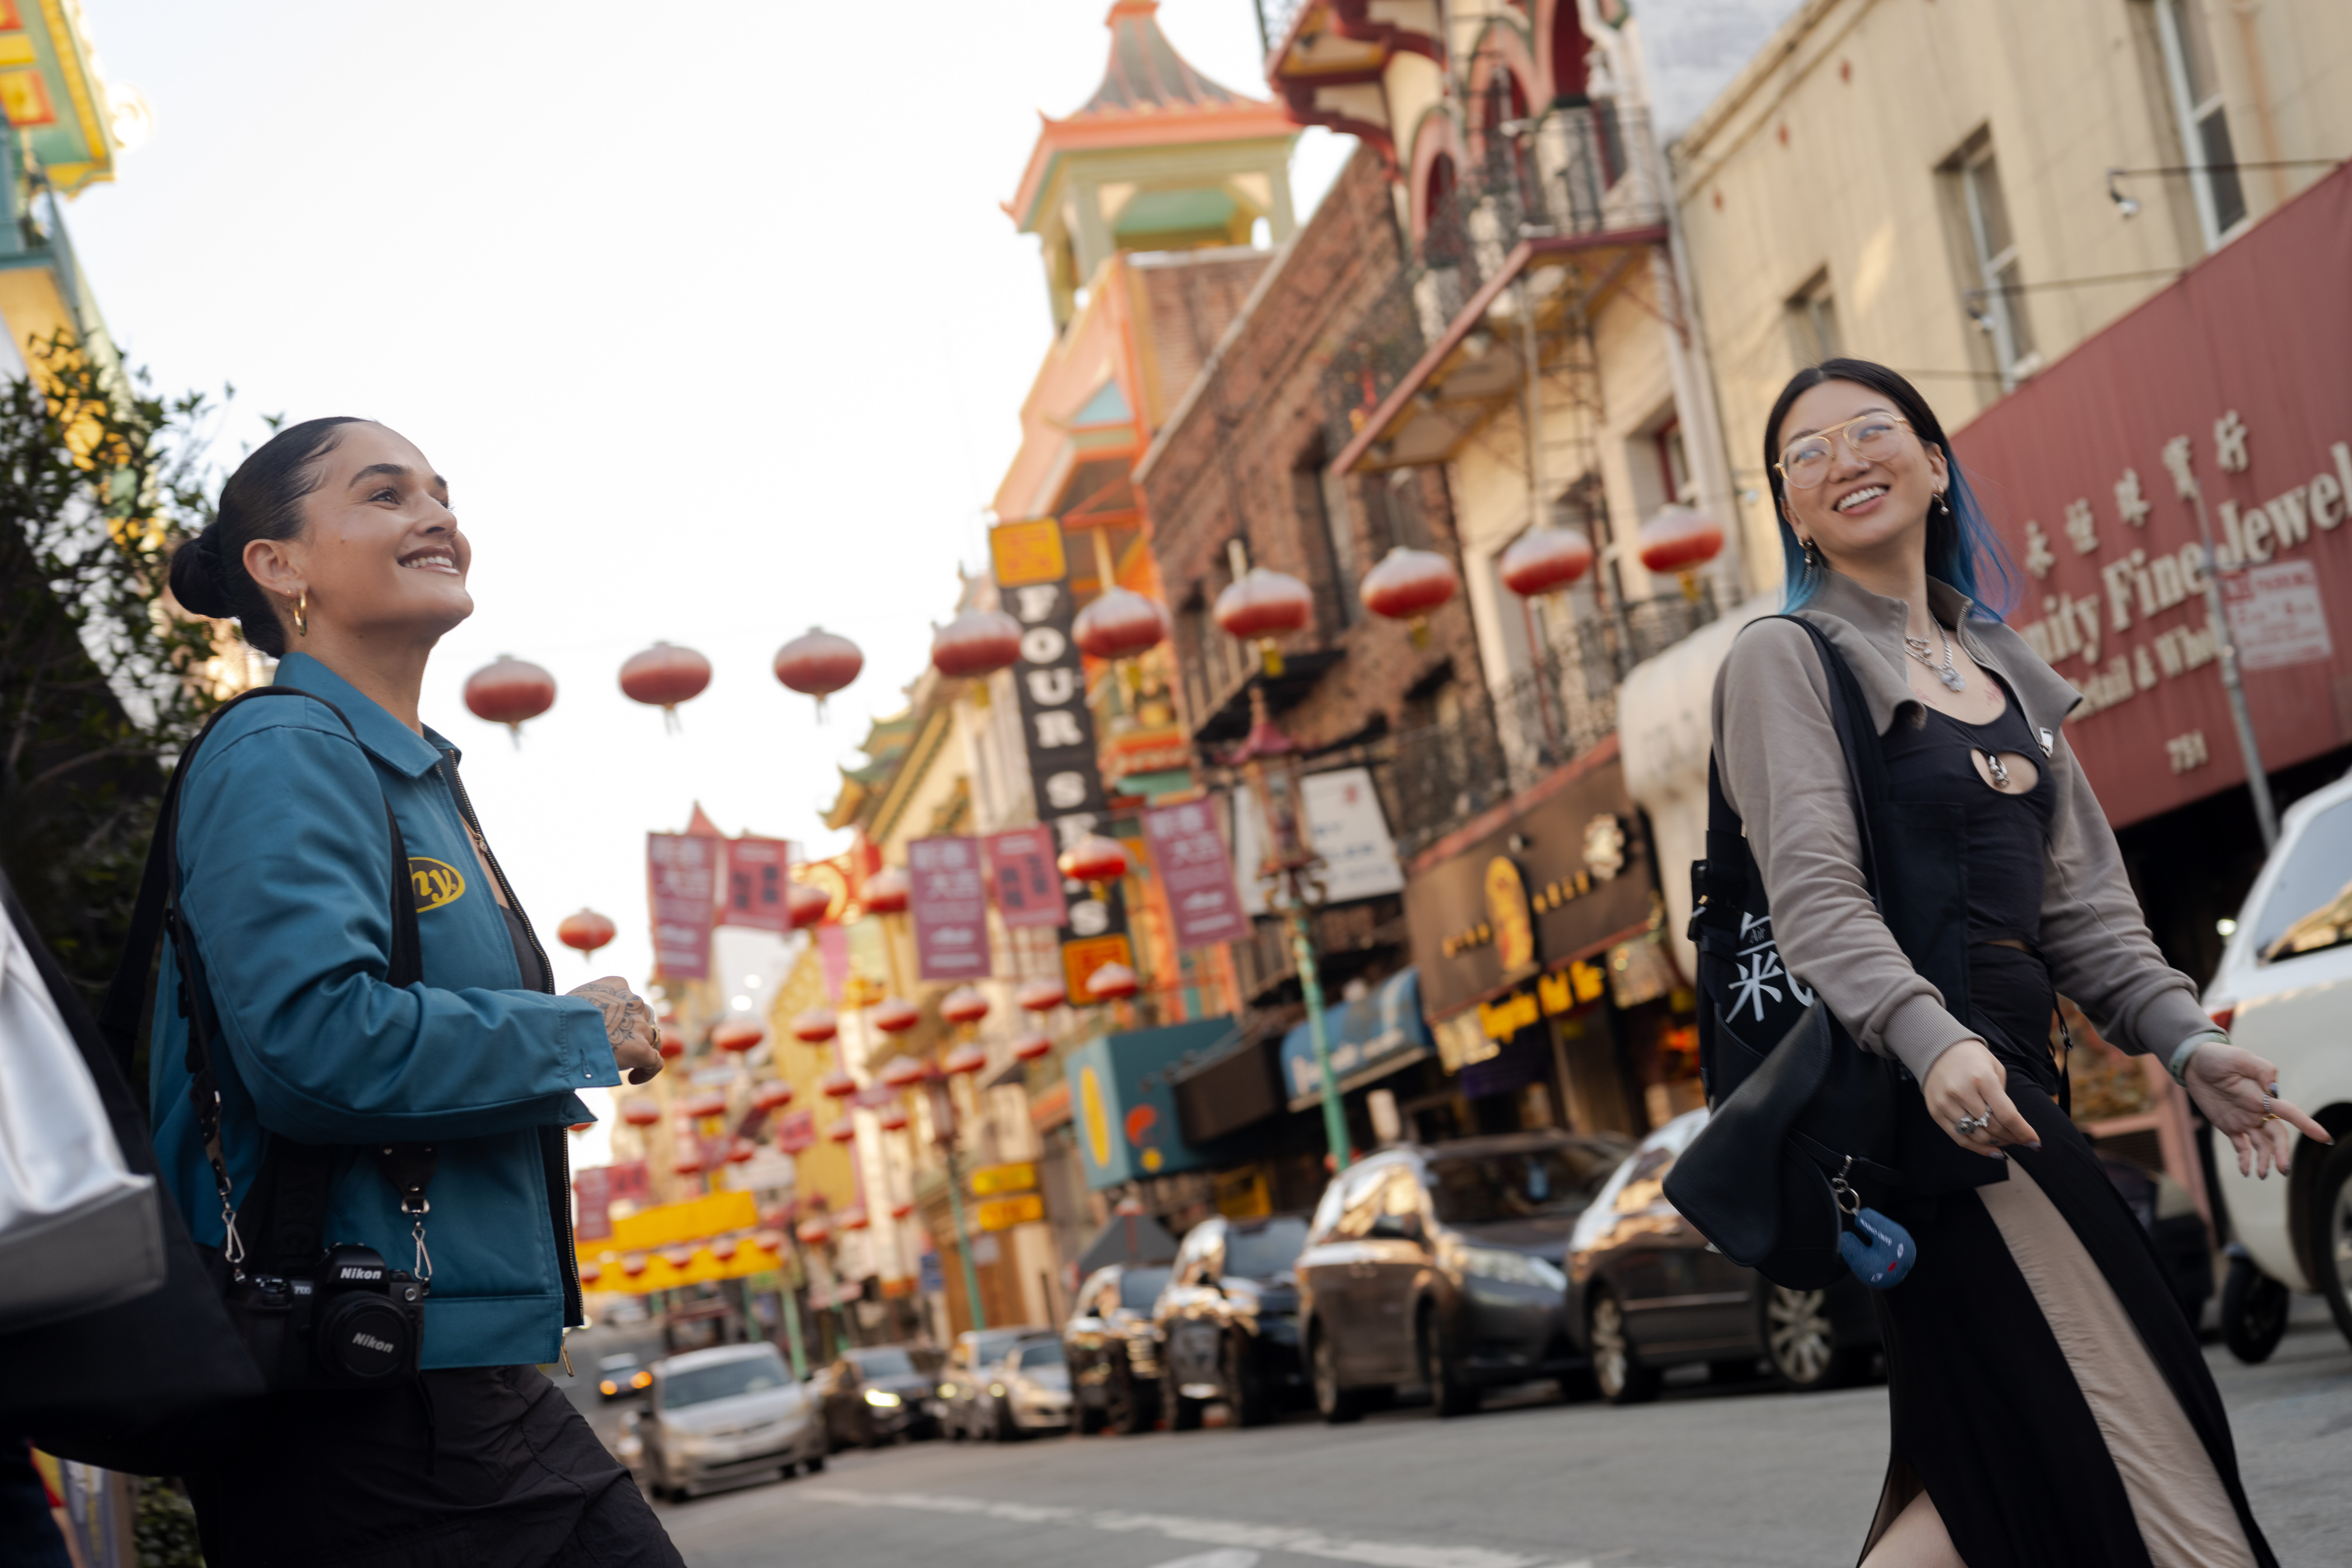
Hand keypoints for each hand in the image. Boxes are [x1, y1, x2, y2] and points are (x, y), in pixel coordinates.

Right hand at [569, 975, 661, 1083]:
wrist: (559, 1029)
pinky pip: (655, 1061)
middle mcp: (633, 1001)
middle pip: (643, 1018)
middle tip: (616, 1048)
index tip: (610, 1031)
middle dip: (633, 1033)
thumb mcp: (575, 1002)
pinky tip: (632, 1079)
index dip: (624, 1018)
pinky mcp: (641, 1048)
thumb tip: (584, 1021)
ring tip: (622, 1063)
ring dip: (640, 1050)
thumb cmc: (557, 1017)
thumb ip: (589, 1006)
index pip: (629, 1000)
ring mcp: (639, 1025)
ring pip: (651, 1039)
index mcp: (617, 985)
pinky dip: (647, 1071)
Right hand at [1922, 1039, 2038, 1156]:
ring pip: (1978, 1136)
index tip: (2035, 1143)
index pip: (2006, 1114)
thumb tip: (2014, 1127)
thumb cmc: (1973, 1060)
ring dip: (1997, 1142)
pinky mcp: (1936, 1112)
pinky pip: (1960, 1138)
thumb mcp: (1995, 1070)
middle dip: (2012, 1137)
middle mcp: (1962, 1092)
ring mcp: (1946, 1103)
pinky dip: (1979, 1149)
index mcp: (1982, 1078)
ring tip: (2006, 1141)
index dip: (2023, 1132)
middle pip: (1993, 1127)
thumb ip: (2004, 1098)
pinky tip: (1994, 1151)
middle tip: (2021, 1140)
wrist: (1938, 1049)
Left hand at [2183, 1041, 2332, 1179]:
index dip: (2308, 1125)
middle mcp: (2259, 1111)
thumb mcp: (2241, 1058)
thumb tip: (2275, 1090)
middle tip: (2283, 1169)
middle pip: (2277, 1136)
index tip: (2324, 1138)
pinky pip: (2241, 1146)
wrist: (2194, 1063)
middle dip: (2282, 1152)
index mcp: (2265, 1096)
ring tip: (2262, 1175)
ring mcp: (2245, 1120)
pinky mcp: (2229, 1126)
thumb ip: (2262, 1071)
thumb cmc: (2219, 1058)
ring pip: (2262, 1145)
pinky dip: (2245, 1160)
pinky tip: (2246, 1171)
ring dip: (2265, 1161)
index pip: (2291, 1113)